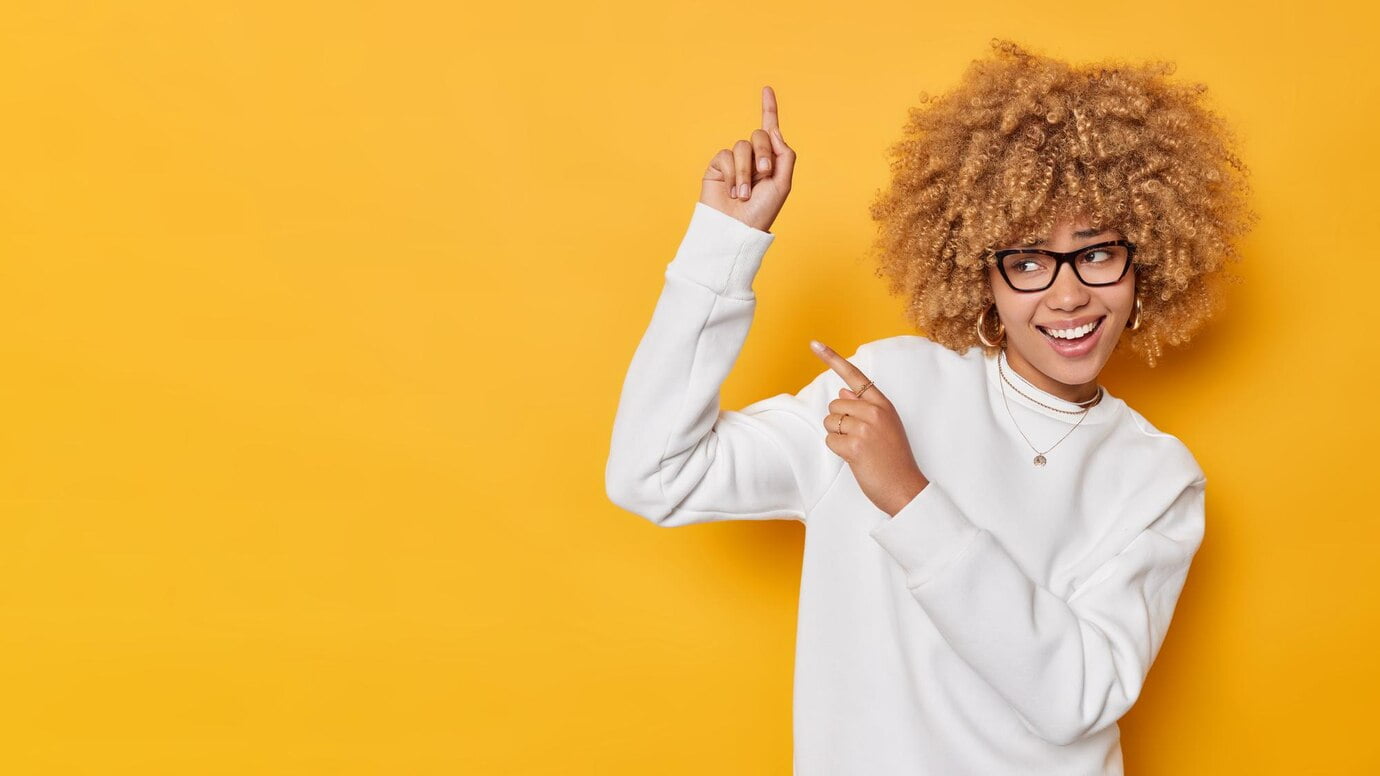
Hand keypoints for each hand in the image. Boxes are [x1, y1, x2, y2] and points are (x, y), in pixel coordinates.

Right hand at [698, 85, 795, 232]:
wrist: (737, 228)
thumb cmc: (761, 211)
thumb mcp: (783, 183)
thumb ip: (784, 154)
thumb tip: (774, 131)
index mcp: (770, 161)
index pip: (770, 131)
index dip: (769, 109)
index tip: (767, 89)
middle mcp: (752, 158)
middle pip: (759, 135)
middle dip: (763, 154)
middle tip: (764, 175)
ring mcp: (734, 162)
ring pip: (742, 146)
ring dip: (746, 172)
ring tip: (744, 194)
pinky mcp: (718, 167)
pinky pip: (726, 156)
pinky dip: (733, 174)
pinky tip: (732, 191)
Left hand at [810, 341, 929, 517]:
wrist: (905, 488)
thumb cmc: (894, 459)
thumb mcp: (886, 427)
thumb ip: (865, 408)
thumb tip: (842, 393)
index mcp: (883, 404)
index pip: (855, 376)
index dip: (832, 358)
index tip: (815, 344)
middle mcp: (874, 411)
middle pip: (834, 406)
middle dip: (839, 422)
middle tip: (859, 440)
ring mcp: (865, 427)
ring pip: (830, 422)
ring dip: (837, 436)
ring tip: (858, 449)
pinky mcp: (854, 445)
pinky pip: (830, 440)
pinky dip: (837, 450)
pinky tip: (855, 458)